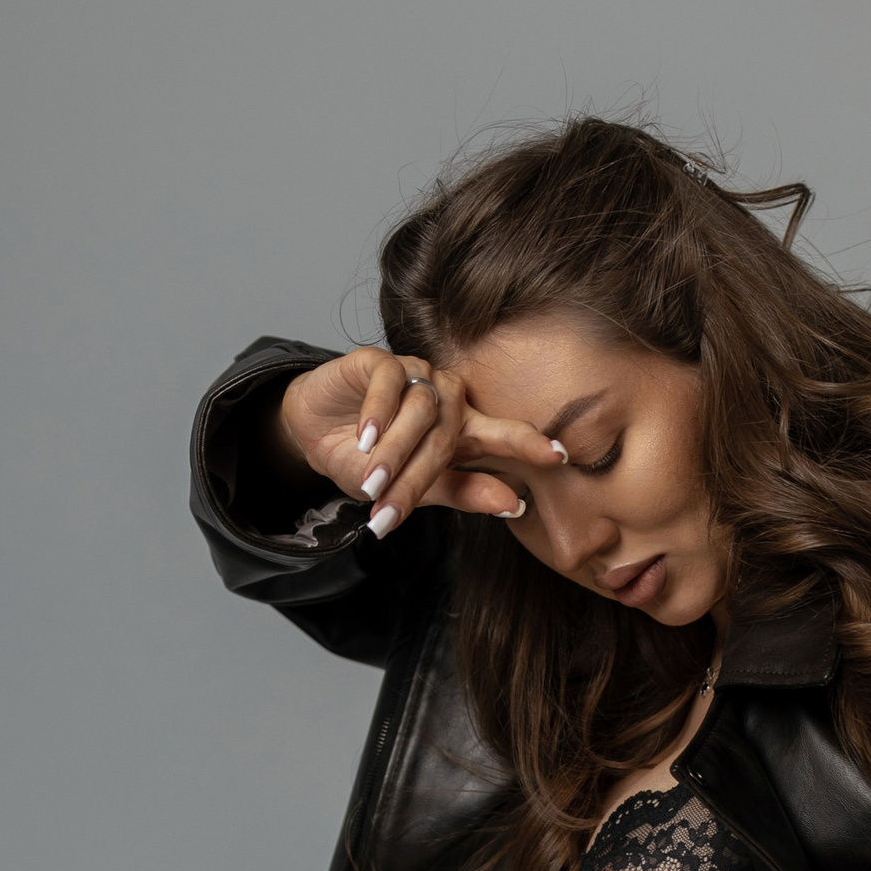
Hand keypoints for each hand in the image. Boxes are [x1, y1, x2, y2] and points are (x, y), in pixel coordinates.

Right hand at [275, 346, 567, 534]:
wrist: (312, 436)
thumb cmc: (368, 463)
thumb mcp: (410, 487)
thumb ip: (460, 492)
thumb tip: (515, 504)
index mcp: (462, 430)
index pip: (503, 435)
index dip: (529, 444)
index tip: (559, 457)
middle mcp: (445, 398)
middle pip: (449, 435)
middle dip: (417, 478)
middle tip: (390, 511)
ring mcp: (414, 375)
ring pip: (421, 409)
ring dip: (394, 450)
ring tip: (371, 481)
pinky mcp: (378, 360)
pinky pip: (389, 381)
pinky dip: (378, 412)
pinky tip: (364, 437)